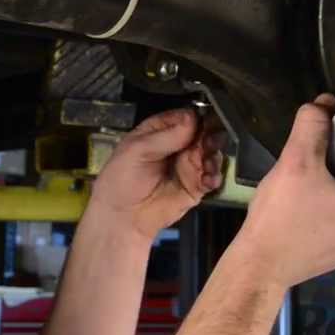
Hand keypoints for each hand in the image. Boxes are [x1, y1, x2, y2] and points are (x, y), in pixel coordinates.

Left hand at [89, 108, 226, 243]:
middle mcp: (178, 145)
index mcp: (161, 130)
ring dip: (214, 155)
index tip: (201, 124)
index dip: (196, 118)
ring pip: (212, 153)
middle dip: (210, 135)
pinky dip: (214, 176)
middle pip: (204, 133)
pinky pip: (212, 177)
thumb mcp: (137, 150)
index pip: (185, 117)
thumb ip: (165, 136)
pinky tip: (207, 179)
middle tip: (208, 142)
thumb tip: (191, 120)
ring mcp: (189, 164)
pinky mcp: (196, 185)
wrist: (123, 217)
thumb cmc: (120, 180)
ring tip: (207, 162)